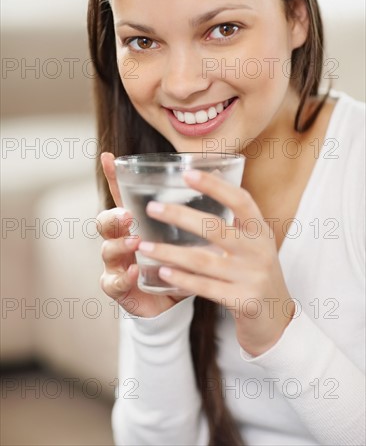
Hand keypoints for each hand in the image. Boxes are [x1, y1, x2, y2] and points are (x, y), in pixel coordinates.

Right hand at [97, 152, 188, 317]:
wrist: (174, 301)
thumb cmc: (182, 263)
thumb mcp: (189, 236)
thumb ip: (196, 212)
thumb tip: (220, 176)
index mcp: (138, 223)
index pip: (122, 197)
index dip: (113, 178)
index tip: (109, 157)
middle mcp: (123, 240)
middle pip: (107, 222)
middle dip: (114, 217)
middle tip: (128, 215)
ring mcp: (117, 264)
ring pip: (108, 250)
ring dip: (120, 245)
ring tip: (135, 242)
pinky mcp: (120, 289)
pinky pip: (113, 283)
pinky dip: (122, 277)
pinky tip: (133, 273)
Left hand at [137, 169, 294, 355]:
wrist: (276, 319)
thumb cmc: (256, 272)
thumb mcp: (253, 242)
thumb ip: (234, 218)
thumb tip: (210, 174)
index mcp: (260, 231)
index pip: (240, 200)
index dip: (215, 185)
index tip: (187, 173)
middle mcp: (259, 251)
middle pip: (215, 228)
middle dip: (180, 216)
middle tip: (152, 208)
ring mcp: (253, 277)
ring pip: (203, 260)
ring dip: (169, 252)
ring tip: (143, 244)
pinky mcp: (244, 301)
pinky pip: (205, 287)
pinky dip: (182, 278)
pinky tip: (162, 272)